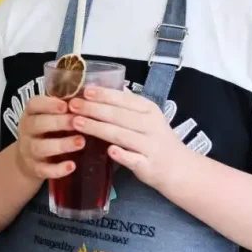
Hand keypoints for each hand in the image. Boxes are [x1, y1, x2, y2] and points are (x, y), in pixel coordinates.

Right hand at [15, 95, 83, 181]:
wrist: (27, 160)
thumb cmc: (46, 131)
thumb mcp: (48, 117)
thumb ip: (63, 109)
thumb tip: (87, 98)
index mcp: (30, 114)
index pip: (34, 104)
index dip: (49, 104)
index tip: (66, 105)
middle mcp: (26, 131)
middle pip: (38, 124)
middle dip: (58, 122)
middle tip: (77, 121)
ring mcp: (29, 151)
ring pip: (41, 147)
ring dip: (61, 144)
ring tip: (81, 142)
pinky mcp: (35, 169)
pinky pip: (45, 170)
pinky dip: (58, 169)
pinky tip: (72, 166)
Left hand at [68, 86, 188, 190]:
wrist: (179, 168)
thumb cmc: (156, 139)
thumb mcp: (148, 116)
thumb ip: (130, 102)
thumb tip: (111, 84)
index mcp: (149, 110)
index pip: (124, 99)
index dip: (104, 94)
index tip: (84, 90)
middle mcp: (151, 125)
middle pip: (118, 115)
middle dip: (94, 109)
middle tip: (73, 105)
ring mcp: (150, 146)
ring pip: (121, 134)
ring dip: (98, 128)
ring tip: (77, 123)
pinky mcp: (148, 166)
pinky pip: (134, 159)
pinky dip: (122, 155)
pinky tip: (108, 151)